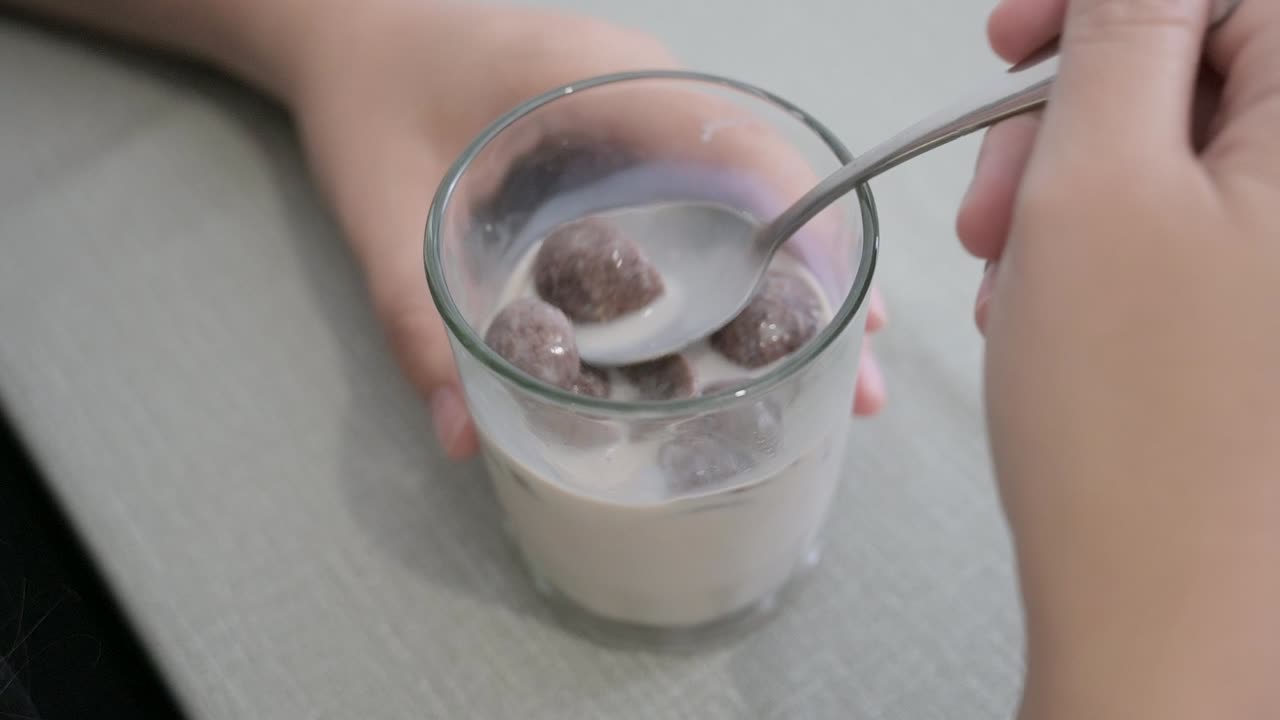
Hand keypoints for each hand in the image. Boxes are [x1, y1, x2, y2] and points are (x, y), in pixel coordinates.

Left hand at [282, 2, 887, 458]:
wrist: (352, 31)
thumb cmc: (370, 97)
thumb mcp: (384, 208)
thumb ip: (417, 321)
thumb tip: (465, 439)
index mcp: (601, 80)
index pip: (740, 146)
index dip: (806, 236)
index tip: (839, 324)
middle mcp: (644, 89)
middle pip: (767, 183)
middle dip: (818, 284)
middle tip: (853, 385)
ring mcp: (643, 110)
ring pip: (747, 195)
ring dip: (791, 282)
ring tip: (826, 378)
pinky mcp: (629, 137)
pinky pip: (709, 197)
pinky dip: (744, 264)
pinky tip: (749, 336)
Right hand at [957, 0, 1279, 715]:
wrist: (1169, 615)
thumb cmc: (1139, 430)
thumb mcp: (1096, 191)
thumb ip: (1119, 41)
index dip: (1103, 3)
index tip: (1012, 37)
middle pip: (1203, 74)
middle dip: (1072, 115)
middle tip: (998, 192)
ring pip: (1180, 160)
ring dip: (1073, 193)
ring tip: (1018, 276)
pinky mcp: (1269, 323)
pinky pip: (1186, 235)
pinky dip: (1103, 251)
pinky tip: (1055, 310)